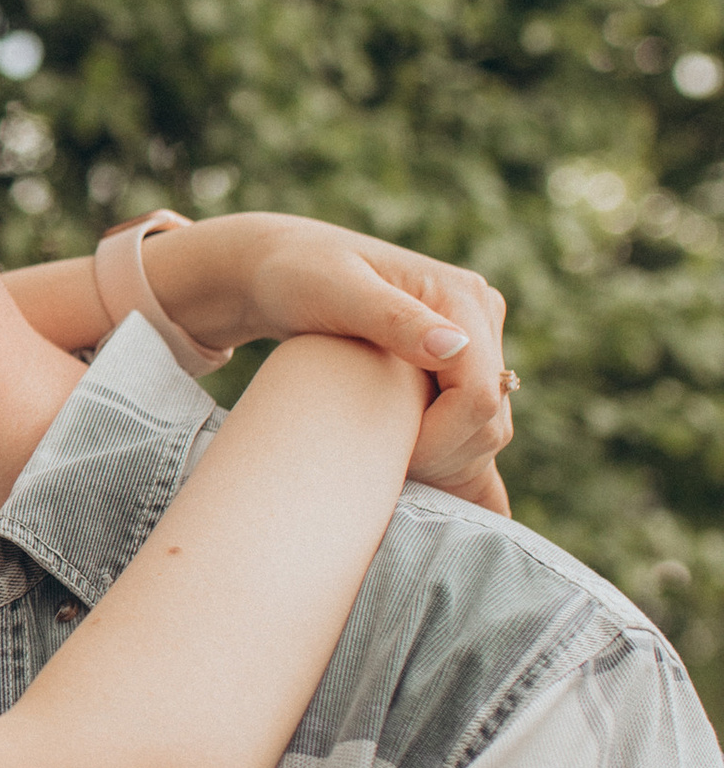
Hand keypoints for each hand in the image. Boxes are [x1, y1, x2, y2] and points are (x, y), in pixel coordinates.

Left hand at [151, 217, 514, 507]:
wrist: (278, 273)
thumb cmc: (297, 274)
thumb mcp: (334, 290)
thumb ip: (393, 318)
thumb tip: (454, 347)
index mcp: (463, 298)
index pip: (479, 397)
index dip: (438, 439)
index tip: (379, 453)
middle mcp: (480, 322)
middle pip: (490, 424)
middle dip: (440, 458)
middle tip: (374, 465)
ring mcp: (474, 349)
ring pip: (487, 436)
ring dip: (445, 465)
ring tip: (382, 466)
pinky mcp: (457, 374)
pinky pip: (473, 433)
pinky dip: (455, 468)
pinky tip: (433, 494)